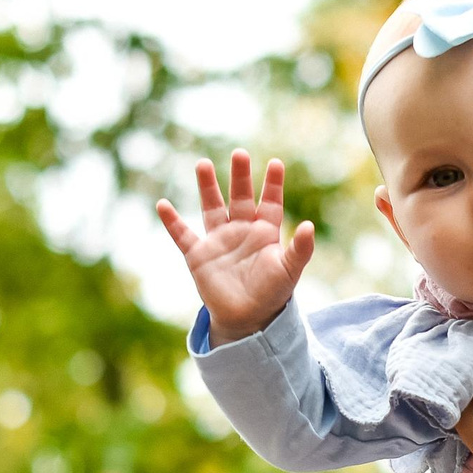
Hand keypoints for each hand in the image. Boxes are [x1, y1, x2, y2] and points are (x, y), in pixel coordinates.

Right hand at [155, 150, 314, 343]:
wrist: (248, 318)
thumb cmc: (272, 293)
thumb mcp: (290, 270)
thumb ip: (300, 249)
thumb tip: (310, 226)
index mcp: (265, 232)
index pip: (270, 202)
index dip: (273, 184)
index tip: (276, 163)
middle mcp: (241, 230)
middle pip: (240, 197)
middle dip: (240, 177)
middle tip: (239, 154)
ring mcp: (219, 240)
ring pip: (212, 207)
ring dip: (208, 187)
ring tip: (203, 164)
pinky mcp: (199, 255)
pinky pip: (183, 235)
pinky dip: (172, 222)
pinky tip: (162, 204)